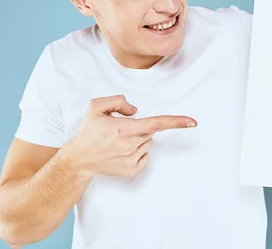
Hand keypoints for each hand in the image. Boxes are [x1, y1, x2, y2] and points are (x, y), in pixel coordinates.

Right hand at [65, 95, 196, 178]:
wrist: (79, 159)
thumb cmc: (88, 132)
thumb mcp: (96, 107)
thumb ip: (118, 101)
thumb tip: (135, 111)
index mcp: (124, 129)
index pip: (156, 123)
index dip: (176, 122)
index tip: (193, 122)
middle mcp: (130, 145)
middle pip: (150, 131)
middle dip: (139, 128)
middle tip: (119, 130)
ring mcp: (131, 160)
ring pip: (147, 143)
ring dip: (137, 139)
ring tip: (117, 142)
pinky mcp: (131, 170)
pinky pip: (145, 156)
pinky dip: (138, 152)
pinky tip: (121, 152)